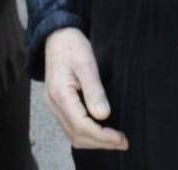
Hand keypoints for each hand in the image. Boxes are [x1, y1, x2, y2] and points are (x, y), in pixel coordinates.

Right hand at [44, 28, 128, 150]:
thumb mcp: (86, 63)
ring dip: (94, 141)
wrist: (57, 35)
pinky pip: (71, 127)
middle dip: (100, 142)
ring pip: (73, 134)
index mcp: (60, 95)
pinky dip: (87, 134)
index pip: (81, 125)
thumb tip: (103, 116)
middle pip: (76, 135)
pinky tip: (101, 131)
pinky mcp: (59, 104)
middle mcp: (54, 105)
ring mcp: (55, 106)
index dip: (102, 136)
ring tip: (115, 140)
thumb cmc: (72, 45)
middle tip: (123, 142)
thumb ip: (94, 90)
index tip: (120, 138)